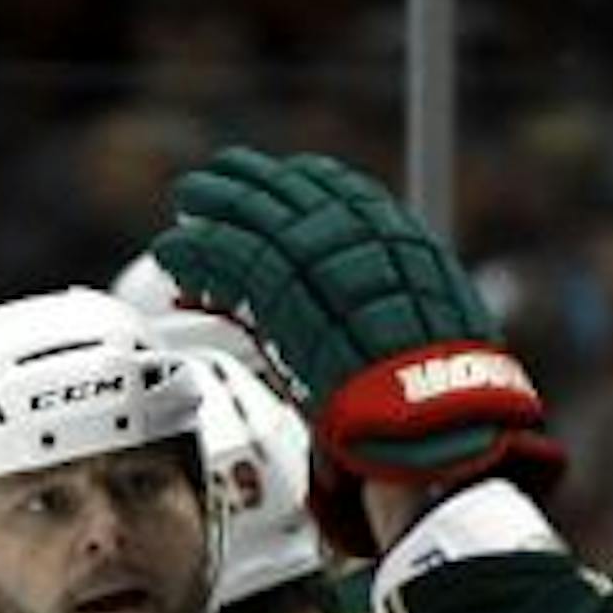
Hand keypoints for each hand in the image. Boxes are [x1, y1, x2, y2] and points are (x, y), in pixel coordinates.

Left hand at [154, 148, 563, 552]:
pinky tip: (175, 250)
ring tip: (189, 199)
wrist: (431, 434)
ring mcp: (327, 269)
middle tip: (219, 179)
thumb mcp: (429, 342)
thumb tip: (370, 319)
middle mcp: (367, 246)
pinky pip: (234, 262)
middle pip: (298, 197)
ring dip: (218, 205)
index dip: (307, 183)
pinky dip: (200, 254)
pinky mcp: (285, 301)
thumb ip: (393, 315)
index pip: (348, 195)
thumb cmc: (437, 406)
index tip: (282, 178)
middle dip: (253, 183)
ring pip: (259, 221)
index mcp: (406, 247)